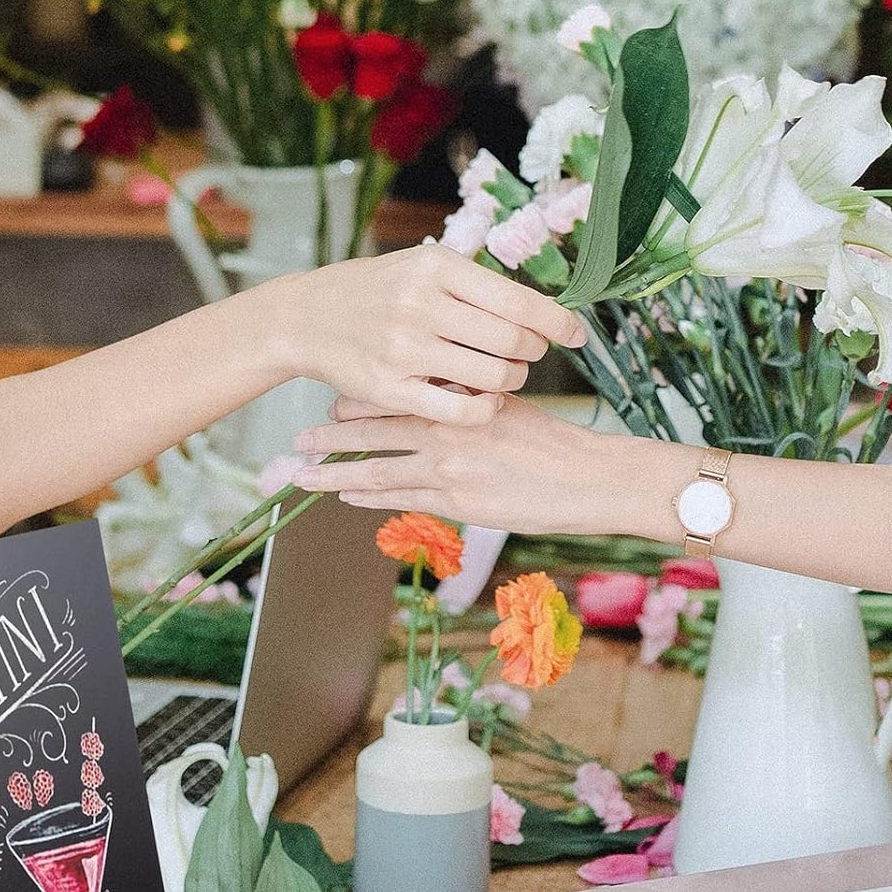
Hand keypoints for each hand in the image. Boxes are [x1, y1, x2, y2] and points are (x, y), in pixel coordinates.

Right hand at [263, 245, 585, 425]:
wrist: (305, 318)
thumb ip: (473, 284)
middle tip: (528, 356)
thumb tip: (539, 309)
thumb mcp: (420, 266)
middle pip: (512, 340)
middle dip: (532, 352)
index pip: (518, 300)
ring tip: (504, 376)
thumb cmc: (374, 291)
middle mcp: (422, 305)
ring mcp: (405, 349)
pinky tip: (485, 403)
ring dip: (511, 381)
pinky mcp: (390, 388)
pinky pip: (460, 409)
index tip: (576, 334)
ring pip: (493, 376)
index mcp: (436, 267)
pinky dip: (485, 409)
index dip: (557, 321)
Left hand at [291, 393, 628, 535]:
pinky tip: (346, 493)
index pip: (397, 392)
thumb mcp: (509, 406)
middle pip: (375, 430)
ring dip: (335, 470)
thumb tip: (435, 389)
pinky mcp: (457, 502)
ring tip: (304, 473)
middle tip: (300, 437)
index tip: (334, 399)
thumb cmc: (555, 443)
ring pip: (378, 468)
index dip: (360, 398)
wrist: (591, 479)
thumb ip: (467, 400)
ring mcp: (449, 467)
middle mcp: (449, 429)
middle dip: (333, 436)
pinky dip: (368, 495)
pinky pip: (401, 498)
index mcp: (461, 399)